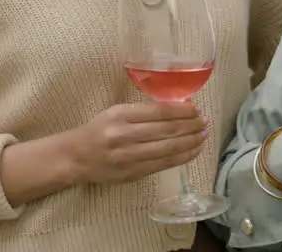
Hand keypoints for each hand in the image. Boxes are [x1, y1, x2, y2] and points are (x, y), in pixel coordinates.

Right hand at [68, 102, 207, 184]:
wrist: (76, 157)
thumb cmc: (98, 130)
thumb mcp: (115, 112)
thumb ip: (142, 111)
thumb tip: (177, 108)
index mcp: (120, 115)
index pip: (158, 112)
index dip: (181, 111)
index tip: (196, 108)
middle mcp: (125, 136)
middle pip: (167, 130)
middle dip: (190, 125)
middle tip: (205, 121)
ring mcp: (129, 157)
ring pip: (168, 148)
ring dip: (191, 141)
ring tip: (203, 135)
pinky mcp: (133, 173)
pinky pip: (164, 164)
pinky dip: (182, 156)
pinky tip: (193, 150)